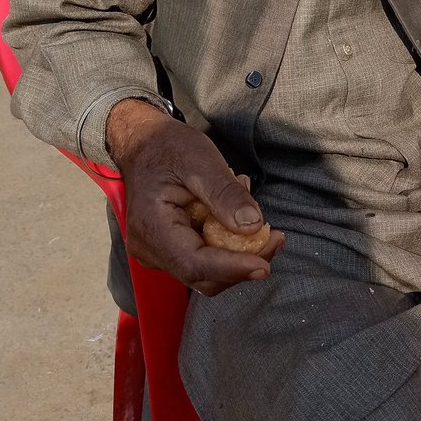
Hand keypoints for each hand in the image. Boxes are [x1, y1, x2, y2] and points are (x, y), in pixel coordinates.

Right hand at [106, 100, 284, 295]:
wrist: (145, 144)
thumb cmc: (168, 148)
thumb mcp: (201, 161)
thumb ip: (225, 194)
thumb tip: (253, 226)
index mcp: (151, 228)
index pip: (194, 264)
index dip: (232, 269)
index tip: (265, 264)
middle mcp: (150, 249)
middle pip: (204, 276)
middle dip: (244, 263)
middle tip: (275, 237)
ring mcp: (159, 252)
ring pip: (208, 271)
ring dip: (239, 250)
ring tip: (249, 207)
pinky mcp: (171, 249)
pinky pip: (205, 257)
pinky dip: (227, 242)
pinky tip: (235, 212)